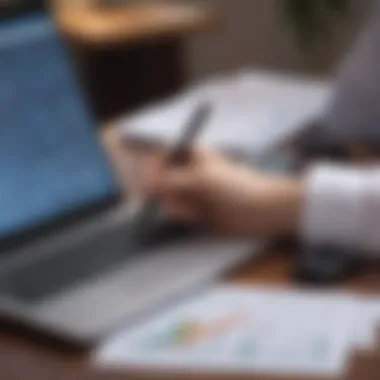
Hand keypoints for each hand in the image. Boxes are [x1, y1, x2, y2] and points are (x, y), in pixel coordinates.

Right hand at [144, 148, 302, 236]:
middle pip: (159, 179)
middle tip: (180, 199)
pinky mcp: (193, 209)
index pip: (161, 155)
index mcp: (191, 155)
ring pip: (166, 198)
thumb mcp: (201, 179)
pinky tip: (196, 217)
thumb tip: (145, 184)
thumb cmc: (234, 187)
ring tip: (195, 211)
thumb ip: (171, 181)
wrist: (260, 211)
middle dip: (166, 192)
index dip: (153, 168)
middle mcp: (187, 171)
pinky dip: (181, 215)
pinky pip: (175, 212)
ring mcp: (189, 191)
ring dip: (177, 206)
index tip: (152, 183)